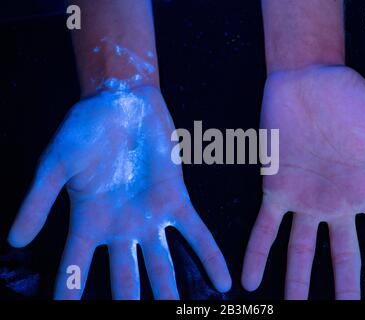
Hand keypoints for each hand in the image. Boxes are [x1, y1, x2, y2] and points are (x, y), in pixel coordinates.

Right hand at [8, 86, 230, 299]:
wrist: (120, 103)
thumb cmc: (83, 130)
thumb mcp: (55, 164)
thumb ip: (38, 201)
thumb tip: (15, 242)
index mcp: (88, 221)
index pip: (75, 267)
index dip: (69, 293)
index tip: (65, 317)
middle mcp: (121, 227)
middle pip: (126, 277)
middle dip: (131, 304)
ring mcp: (151, 216)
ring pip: (163, 264)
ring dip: (172, 292)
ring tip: (183, 315)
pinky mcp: (176, 200)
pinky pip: (197, 234)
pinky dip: (209, 257)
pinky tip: (223, 282)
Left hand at [242, 65, 364, 299]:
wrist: (305, 77)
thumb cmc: (348, 94)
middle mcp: (336, 202)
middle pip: (345, 257)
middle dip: (346, 290)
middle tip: (348, 317)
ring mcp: (304, 198)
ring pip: (301, 252)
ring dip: (297, 284)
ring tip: (291, 311)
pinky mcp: (274, 188)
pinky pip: (265, 228)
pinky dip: (257, 254)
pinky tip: (250, 280)